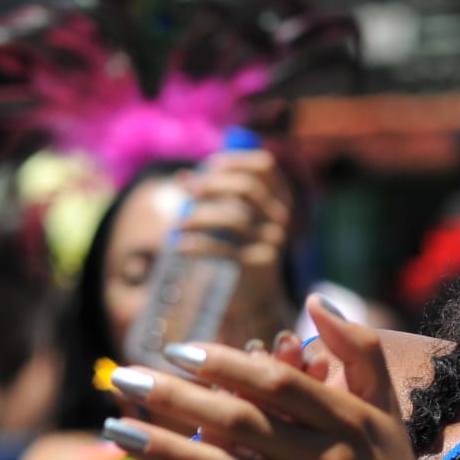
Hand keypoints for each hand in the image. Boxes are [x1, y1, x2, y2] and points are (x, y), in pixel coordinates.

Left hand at [108, 298, 444, 459]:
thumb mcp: (386, 407)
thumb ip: (358, 348)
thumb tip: (312, 299)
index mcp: (347, 419)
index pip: (277, 382)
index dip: (225, 364)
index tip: (177, 350)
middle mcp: (323, 458)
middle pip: (238, 421)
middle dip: (174, 398)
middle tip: (124, 377)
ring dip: (162, 449)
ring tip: (114, 431)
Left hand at [177, 149, 296, 346]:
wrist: (257, 298)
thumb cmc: (242, 251)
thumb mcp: (235, 221)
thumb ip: (215, 198)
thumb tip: (182, 177)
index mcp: (281, 201)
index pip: (265, 167)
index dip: (235, 161)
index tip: (208, 166)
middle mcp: (282, 219)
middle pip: (248, 188)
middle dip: (213, 185)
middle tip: (188, 192)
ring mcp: (271, 242)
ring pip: (233, 218)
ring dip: (199, 216)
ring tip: (178, 224)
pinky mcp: (256, 265)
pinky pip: (221, 249)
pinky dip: (194, 245)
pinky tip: (177, 245)